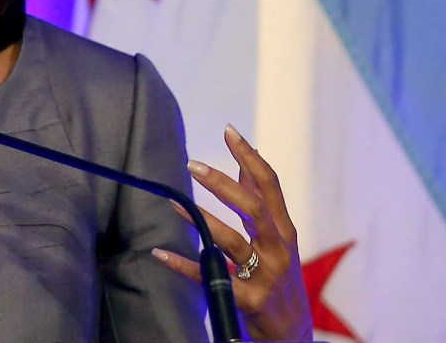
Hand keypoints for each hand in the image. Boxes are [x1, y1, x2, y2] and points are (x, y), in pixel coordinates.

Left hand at [151, 124, 312, 341]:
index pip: (270, 186)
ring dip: (200, 220)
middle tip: (192, 164)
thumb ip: (260, 204)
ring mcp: (265, 276)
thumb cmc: (280, 280)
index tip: (229, 130)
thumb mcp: (278, 241)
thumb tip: (243, 164)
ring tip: (173, 203)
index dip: (251, 157)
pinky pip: (211, 279)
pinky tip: (160, 252)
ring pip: (231, 242)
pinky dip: (184, 265)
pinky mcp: (249, 302)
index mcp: (284, 231)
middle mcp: (279, 250)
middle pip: (252, 208)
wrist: (293, 336)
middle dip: (222, 184)